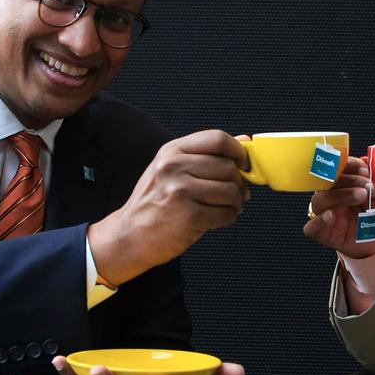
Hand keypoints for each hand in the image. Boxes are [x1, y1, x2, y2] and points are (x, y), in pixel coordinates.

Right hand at [87, 130, 248, 283]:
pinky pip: (226, 213)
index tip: (243, 164)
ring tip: (226, 207)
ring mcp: (180, 191)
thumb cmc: (154, 203)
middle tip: (234, 193)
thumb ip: (207, 154)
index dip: (238, 151)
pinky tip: (218, 218)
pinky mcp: (189, 216)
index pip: (217, 139)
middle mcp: (174, 167)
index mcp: (172, 151)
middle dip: (238, 183)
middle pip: (228, 167)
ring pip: (231, 191)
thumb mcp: (172, 169)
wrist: (130, 235)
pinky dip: (228, 217)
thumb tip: (244, 140)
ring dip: (236, 202)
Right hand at [304, 156, 374, 258]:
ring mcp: (328, 213)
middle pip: (328, 181)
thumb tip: (374, 170)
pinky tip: (331, 216)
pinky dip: (319, 220)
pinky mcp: (325, 233)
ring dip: (338, 196)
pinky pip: (312, 226)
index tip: (365, 169)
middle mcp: (334, 195)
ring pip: (319, 200)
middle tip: (368, 187)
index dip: (349, 165)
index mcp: (346, 181)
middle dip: (349, 180)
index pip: (339, 167)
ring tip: (360, 197)